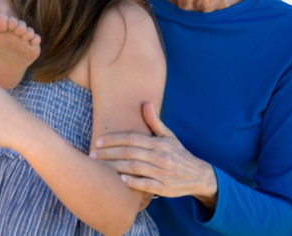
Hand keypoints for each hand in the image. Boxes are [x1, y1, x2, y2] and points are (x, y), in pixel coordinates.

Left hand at [0, 13, 40, 88]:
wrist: (5, 61)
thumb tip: (1, 16)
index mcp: (10, 26)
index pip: (12, 21)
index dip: (11, 22)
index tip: (9, 26)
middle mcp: (19, 30)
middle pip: (22, 25)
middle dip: (20, 27)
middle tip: (17, 31)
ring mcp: (26, 38)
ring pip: (30, 32)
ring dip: (28, 33)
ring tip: (24, 36)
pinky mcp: (33, 45)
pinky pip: (37, 39)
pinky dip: (36, 39)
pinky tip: (32, 42)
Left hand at [91, 102, 217, 208]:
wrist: (199, 176)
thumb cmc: (178, 154)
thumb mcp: (168, 136)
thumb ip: (154, 122)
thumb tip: (145, 103)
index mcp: (159, 143)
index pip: (132, 139)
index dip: (113, 139)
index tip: (98, 141)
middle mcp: (161, 157)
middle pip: (130, 153)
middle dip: (108, 153)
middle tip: (92, 154)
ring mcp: (163, 173)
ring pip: (135, 168)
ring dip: (115, 167)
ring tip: (99, 167)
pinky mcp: (165, 188)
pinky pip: (146, 185)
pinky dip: (133, 182)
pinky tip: (120, 179)